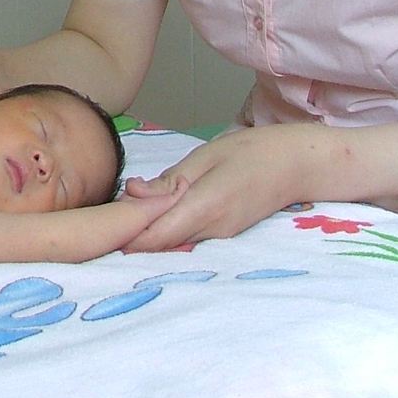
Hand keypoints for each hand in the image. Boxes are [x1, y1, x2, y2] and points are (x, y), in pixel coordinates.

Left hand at [122, 124, 331, 251]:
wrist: (299, 166)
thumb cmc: (252, 152)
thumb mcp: (207, 156)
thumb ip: (170, 181)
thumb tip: (132, 193)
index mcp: (205, 207)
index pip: (155, 236)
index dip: (124, 236)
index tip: (97, 228)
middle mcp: (212, 231)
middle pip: (160, 245)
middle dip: (131, 235)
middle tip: (102, 219)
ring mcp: (220, 238)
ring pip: (173, 244)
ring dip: (148, 233)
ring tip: (123, 214)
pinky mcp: (225, 236)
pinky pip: (188, 239)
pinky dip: (167, 230)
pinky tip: (154, 215)